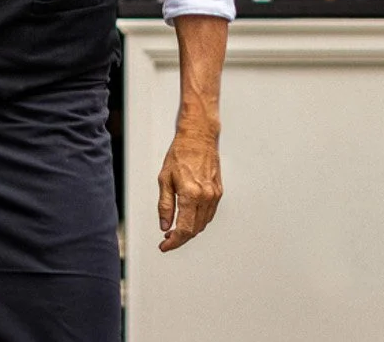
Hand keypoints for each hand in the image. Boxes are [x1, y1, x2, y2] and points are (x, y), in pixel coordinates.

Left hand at [155, 122, 221, 250]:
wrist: (198, 138)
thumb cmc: (180, 154)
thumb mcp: (164, 179)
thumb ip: (165, 205)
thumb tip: (164, 225)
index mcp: (191, 194)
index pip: (184, 229)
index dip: (174, 242)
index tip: (165, 245)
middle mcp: (205, 197)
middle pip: (194, 230)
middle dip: (180, 238)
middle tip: (167, 239)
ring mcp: (214, 195)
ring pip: (203, 224)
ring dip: (190, 231)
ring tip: (175, 230)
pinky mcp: (218, 192)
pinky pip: (209, 214)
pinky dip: (199, 221)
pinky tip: (189, 219)